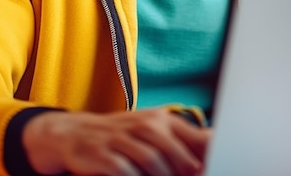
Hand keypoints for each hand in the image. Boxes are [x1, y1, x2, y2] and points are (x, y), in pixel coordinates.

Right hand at [21, 108, 210, 175]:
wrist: (74, 132)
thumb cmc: (122, 137)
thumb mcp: (152, 133)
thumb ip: (181, 144)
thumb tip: (209, 157)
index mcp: (161, 120)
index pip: (194, 136)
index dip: (208, 156)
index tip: (216, 167)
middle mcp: (144, 124)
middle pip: (174, 150)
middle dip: (185, 171)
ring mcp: (121, 137)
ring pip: (151, 160)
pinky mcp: (101, 153)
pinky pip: (124, 170)